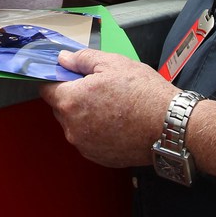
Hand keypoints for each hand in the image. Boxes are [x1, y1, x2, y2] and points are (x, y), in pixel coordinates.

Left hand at [39, 49, 175, 167]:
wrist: (169, 126)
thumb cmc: (142, 93)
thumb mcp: (113, 63)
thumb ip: (82, 59)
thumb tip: (63, 59)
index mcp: (70, 101)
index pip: (46, 89)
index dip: (58, 79)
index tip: (72, 76)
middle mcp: (72, 127)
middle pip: (61, 108)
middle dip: (74, 97)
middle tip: (100, 89)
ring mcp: (85, 145)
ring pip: (75, 125)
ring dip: (86, 115)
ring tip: (113, 106)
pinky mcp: (98, 157)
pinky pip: (89, 140)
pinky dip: (98, 131)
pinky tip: (118, 122)